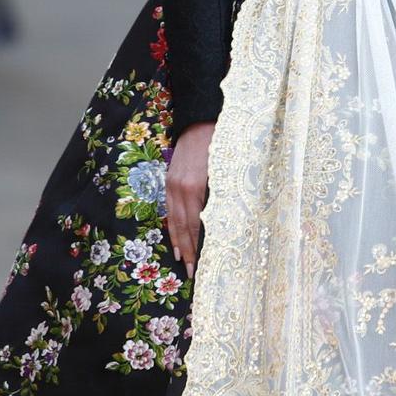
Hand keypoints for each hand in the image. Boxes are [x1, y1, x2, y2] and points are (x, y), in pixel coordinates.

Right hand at [166, 122, 213, 272]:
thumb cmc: (221, 144)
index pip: (196, 225)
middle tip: (192, 274)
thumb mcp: (226, 170)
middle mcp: (181, 188)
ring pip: (174, 220)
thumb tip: (223, 223)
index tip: (202, 265)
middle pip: (183, 227)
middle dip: (187, 252)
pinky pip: (169, 209)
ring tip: (182, 262)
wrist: (200, 121)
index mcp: (196, 187)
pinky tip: (175, 240)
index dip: (198, 247)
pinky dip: (172, 227)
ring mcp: (172, 184)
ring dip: (178, 243)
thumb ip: (222, 196)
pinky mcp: (169, 180)